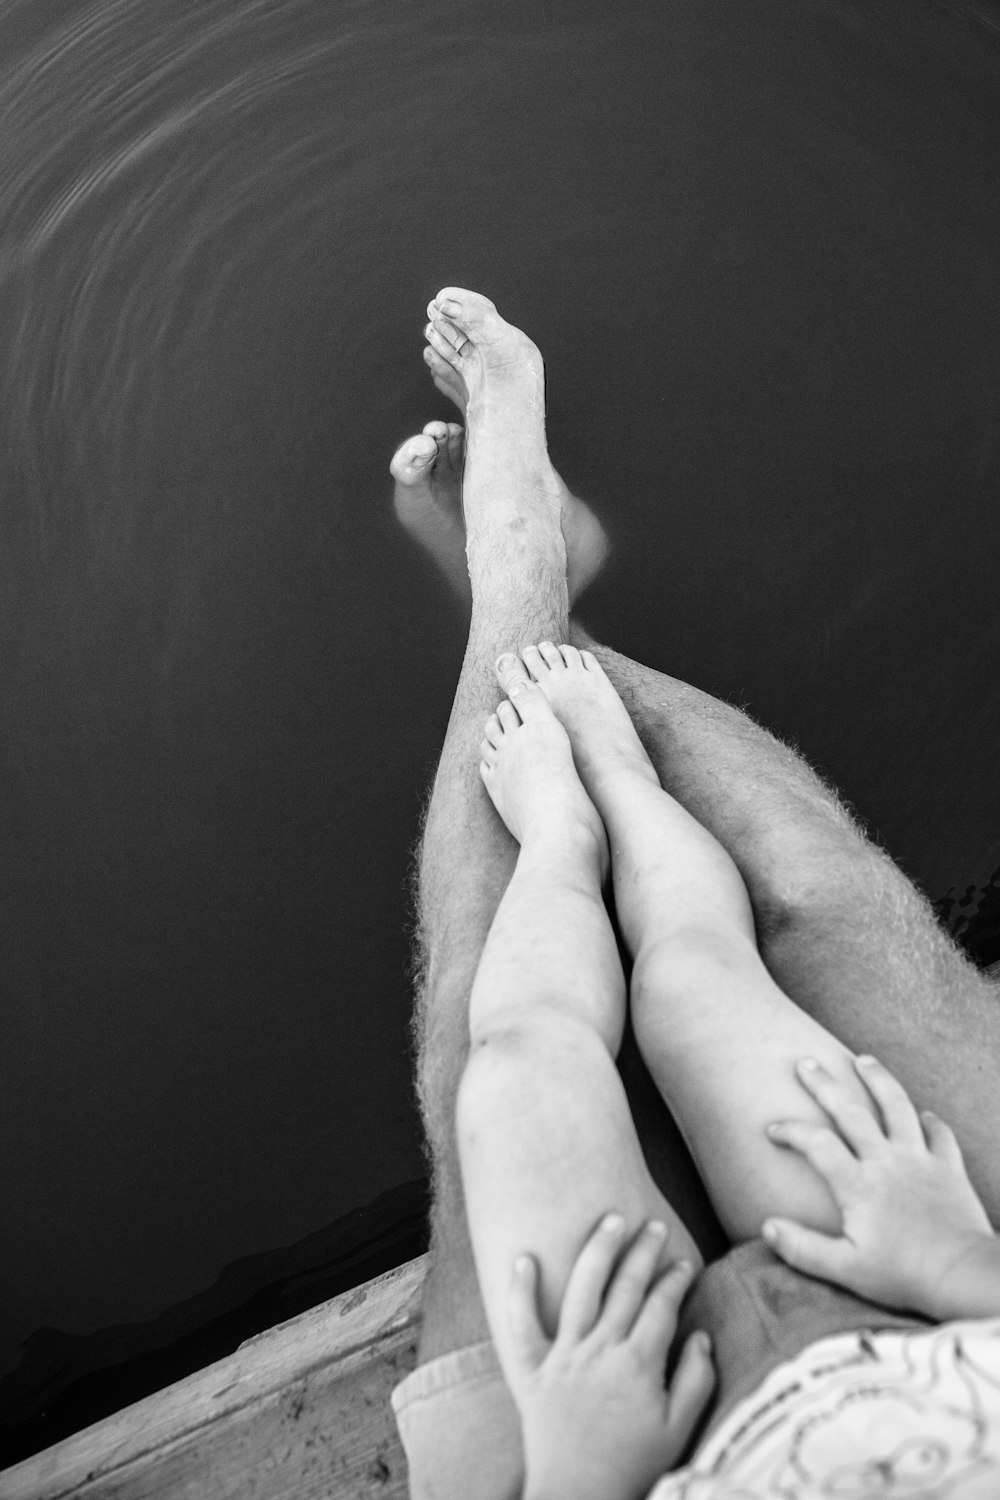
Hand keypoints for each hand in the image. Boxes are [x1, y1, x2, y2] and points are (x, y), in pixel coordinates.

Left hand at [507, 1213, 714, 1499]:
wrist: (577, 1497)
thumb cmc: (631, 1467)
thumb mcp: (678, 1432)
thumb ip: (696, 1381)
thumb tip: (701, 1336)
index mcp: (639, 1364)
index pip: (661, 1306)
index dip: (675, 1280)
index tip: (684, 1263)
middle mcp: (601, 1350)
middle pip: (626, 1286)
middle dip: (643, 1251)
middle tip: (654, 1226)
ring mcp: (564, 1356)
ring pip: (582, 1289)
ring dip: (598, 1250)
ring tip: (610, 1220)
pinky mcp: (532, 1369)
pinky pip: (521, 1324)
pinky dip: (519, 1290)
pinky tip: (524, 1257)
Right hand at [764, 1054, 994, 1318]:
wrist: (962, 1275)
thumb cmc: (903, 1275)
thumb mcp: (845, 1269)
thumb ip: (803, 1248)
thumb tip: (767, 1227)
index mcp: (857, 1185)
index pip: (816, 1144)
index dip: (791, 1131)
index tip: (772, 1129)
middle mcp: (886, 1162)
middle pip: (851, 1111)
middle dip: (825, 1084)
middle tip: (806, 1062)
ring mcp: (920, 1161)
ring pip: (897, 1107)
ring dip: (878, 1080)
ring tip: (863, 1060)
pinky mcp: (949, 1169)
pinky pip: (940, 1135)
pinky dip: (931, 1122)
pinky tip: (924, 1114)